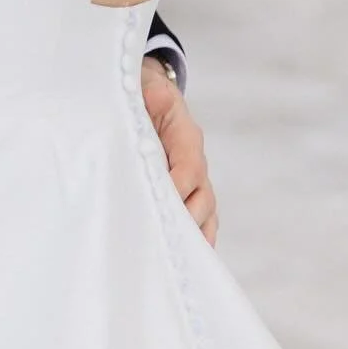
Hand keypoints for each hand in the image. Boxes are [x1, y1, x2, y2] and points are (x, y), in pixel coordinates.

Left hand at [141, 56, 217, 246]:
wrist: (147, 88)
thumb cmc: (142, 91)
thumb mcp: (143, 87)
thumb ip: (148, 97)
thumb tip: (151, 101)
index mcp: (186, 136)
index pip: (189, 167)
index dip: (178, 187)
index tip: (163, 203)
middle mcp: (194, 162)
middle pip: (202, 197)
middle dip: (187, 219)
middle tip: (166, 239)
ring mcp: (194, 180)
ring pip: (204, 213)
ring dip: (194, 235)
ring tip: (178, 259)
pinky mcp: (186, 193)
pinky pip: (200, 220)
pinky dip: (197, 240)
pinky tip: (185, 260)